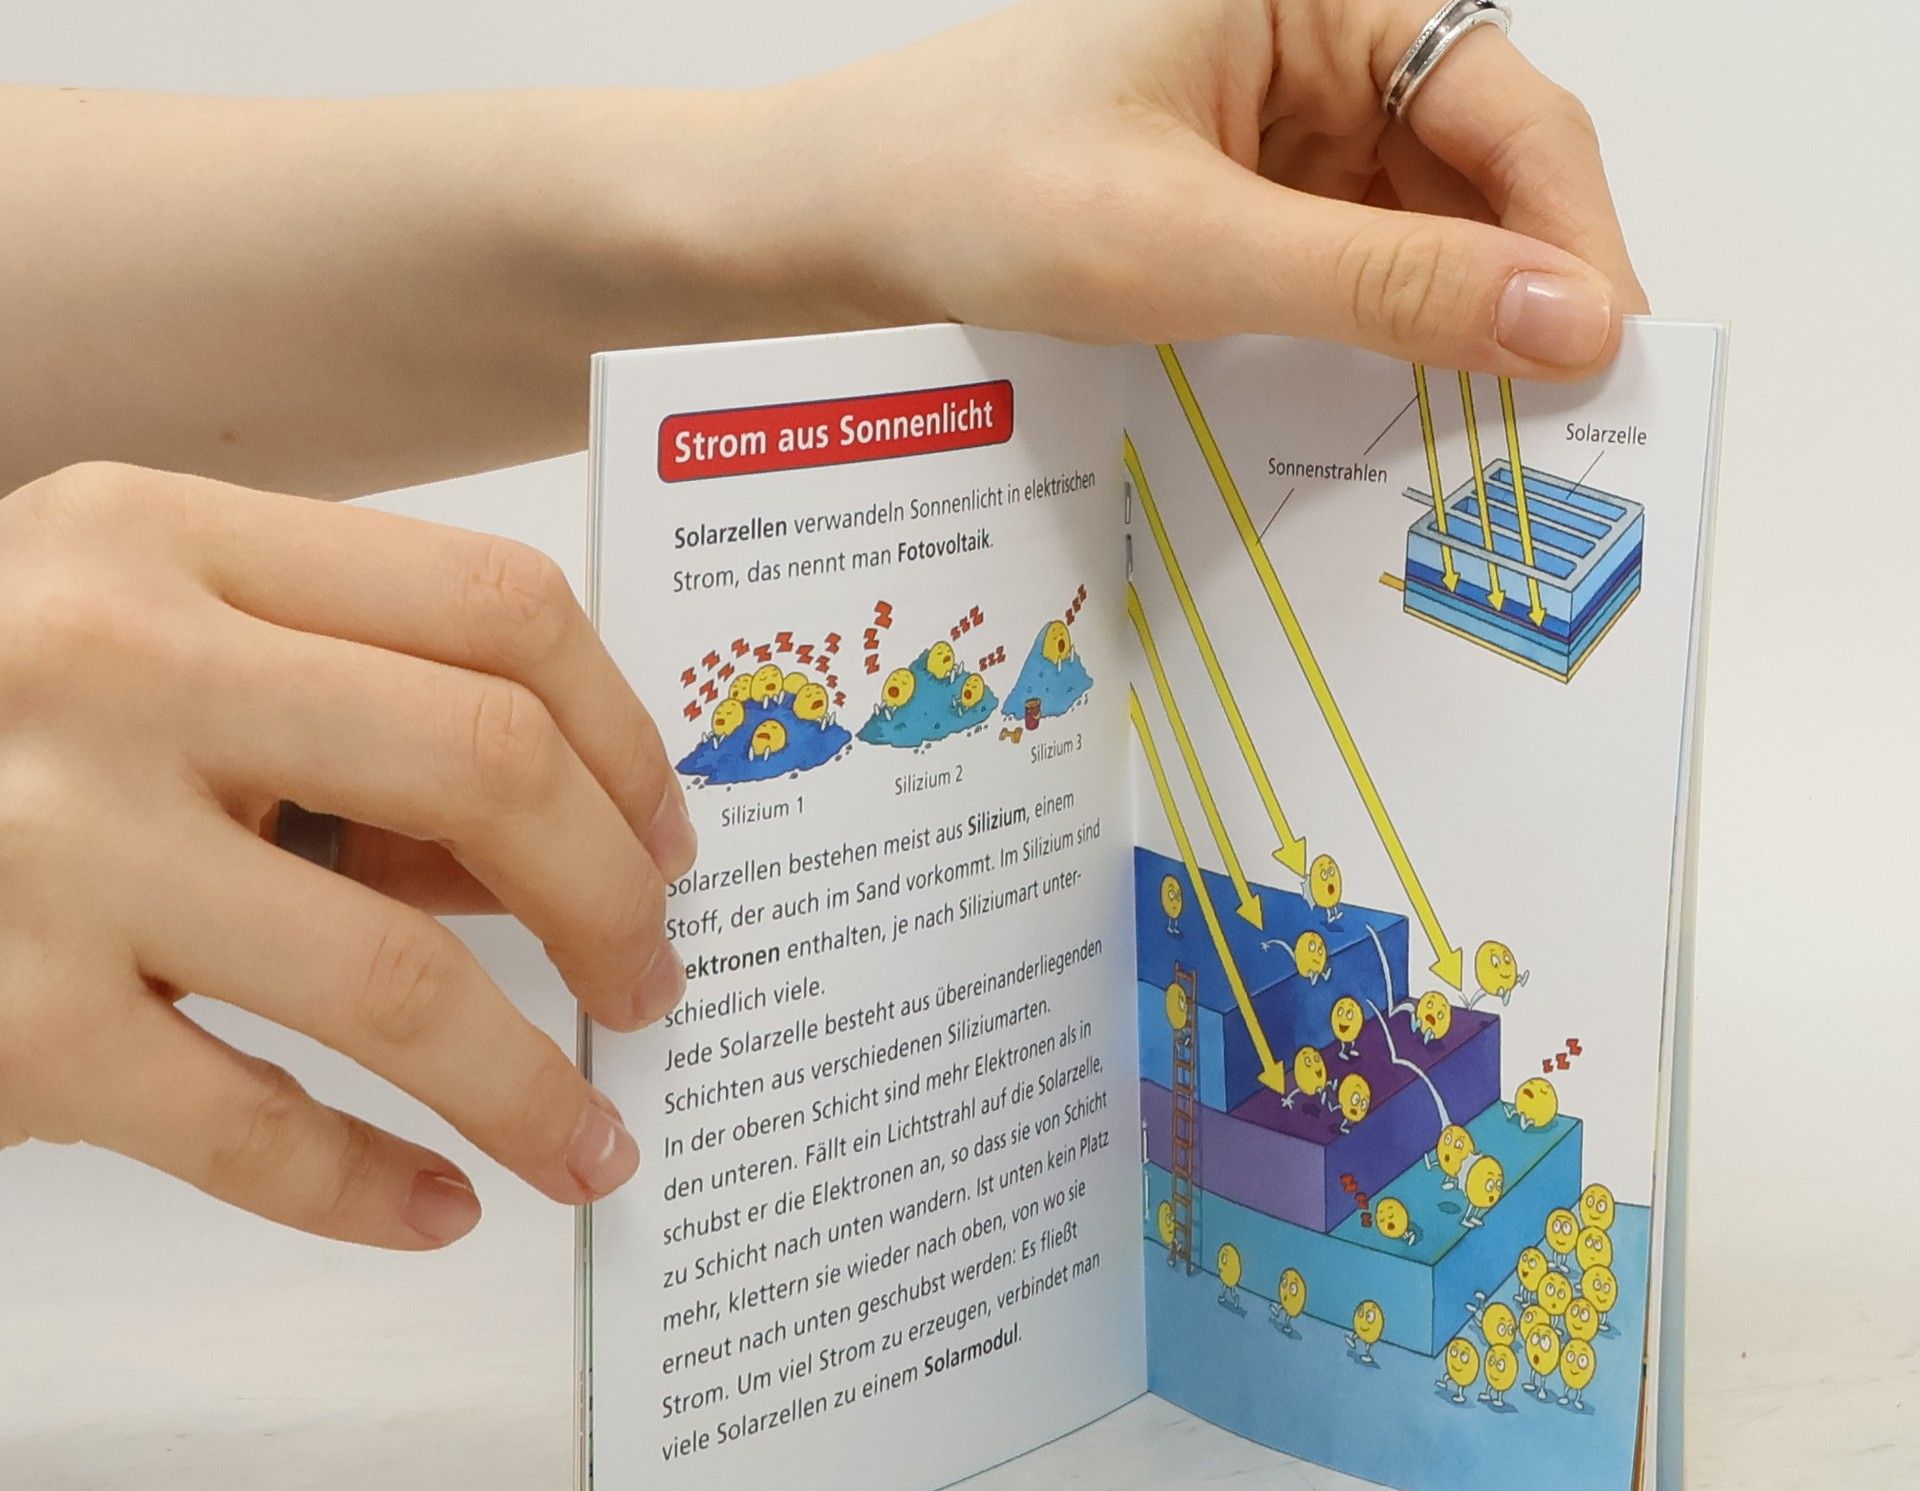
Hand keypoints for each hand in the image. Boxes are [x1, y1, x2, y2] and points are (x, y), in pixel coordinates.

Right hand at [0, 463, 691, 1247]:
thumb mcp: (135, 650)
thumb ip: (337, 716)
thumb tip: (566, 853)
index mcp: (165, 539)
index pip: (495, 607)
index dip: (626, 737)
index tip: (672, 838)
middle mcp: (111, 664)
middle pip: (486, 766)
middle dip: (617, 900)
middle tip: (655, 985)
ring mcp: (48, 847)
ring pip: (400, 978)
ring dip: (534, 1085)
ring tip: (590, 1146)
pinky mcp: (8, 1026)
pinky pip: (252, 1133)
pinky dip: (372, 1192)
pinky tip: (439, 1208)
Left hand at [796, 0, 1645, 375]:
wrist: (834, 227)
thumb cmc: (975, 192)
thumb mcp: (1192, 247)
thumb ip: (1386, 283)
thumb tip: (1568, 321)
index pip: (1503, 104)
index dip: (1571, 233)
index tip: (1609, 354)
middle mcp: (1311, 40)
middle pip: (1476, 165)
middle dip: (1515, 288)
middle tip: (1553, 425)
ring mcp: (1276, 119)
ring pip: (1416, 223)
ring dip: (1445, 322)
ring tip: (1475, 436)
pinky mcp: (1239, 192)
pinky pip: (1344, 259)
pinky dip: (1370, 333)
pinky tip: (1385, 406)